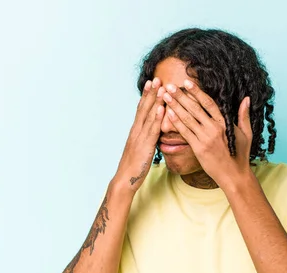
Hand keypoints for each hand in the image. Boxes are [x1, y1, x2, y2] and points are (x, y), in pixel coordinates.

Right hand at [114, 78, 164, 192]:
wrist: (125, 180)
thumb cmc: (134, 168)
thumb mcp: (141, 150)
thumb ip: (146, 140)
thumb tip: (152, 134)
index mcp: (135, 132)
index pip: (141, 110)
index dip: (146, 96)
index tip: (151, 83)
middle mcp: (136, 131)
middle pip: (144, 108)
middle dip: (150, 93)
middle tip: (156, 77)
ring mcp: (139, 138)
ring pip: (148, 116)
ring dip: (155, 100)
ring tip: (161, 87)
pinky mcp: (145, 146)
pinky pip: (152, 130)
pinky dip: (156, 118)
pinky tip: (161, 108)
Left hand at [162, 79, 252, 187]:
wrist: (234, 175)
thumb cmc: (240, 155)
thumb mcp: (246, 133)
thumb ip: (244, 115)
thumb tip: (246, 98)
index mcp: (225, 123)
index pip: (209, 103)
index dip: (197, 92)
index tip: (187, 82)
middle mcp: (214, 128)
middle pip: (195, 108)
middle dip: (181, 96)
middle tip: (170, 86)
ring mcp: (205, 138)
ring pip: (187, 118)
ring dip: (175, 106)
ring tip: (165, 96)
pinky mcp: (198, 148)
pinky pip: (184, 132)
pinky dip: (176, 122)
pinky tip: (168, 113)